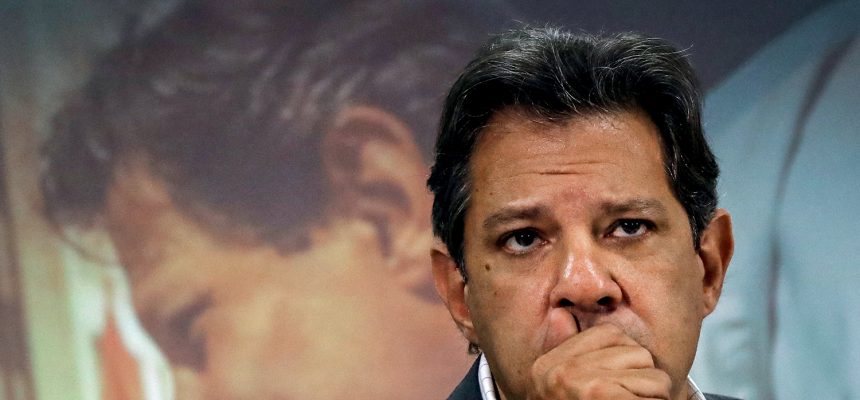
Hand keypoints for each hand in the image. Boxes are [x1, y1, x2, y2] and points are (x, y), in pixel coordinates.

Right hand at [527, 324, 671, 398]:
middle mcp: (563, 370)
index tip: (620, 382)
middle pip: (635, 352)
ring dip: (655, 395)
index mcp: (551, 363)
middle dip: (644, 378)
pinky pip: (656, 390)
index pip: (610, 334)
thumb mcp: (554, 386)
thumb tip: (562, 317)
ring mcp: (584, 385)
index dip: (626, 358)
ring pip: (653, 373)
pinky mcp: (603, 396)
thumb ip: (565, 354)